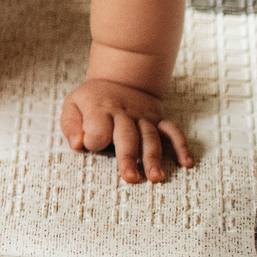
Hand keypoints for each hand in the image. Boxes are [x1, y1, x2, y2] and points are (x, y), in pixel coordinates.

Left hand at [59, 78, 192, 182]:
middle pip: (127, 136)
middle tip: (131, 178)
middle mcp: (124, 114)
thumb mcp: (72, 105)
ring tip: (155, 177)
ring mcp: (144, 117)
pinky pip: (173, 131)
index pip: (98, 131)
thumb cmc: (92, 99)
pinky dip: (181, 146)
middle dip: (128, 157)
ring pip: (151, 137)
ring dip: (154, 157)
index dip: (94, 141)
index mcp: (100, 110)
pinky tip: (186, 162)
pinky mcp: (158, 119)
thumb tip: (77, 144)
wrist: (120, 78)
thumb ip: (71, 125)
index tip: (91, 145)